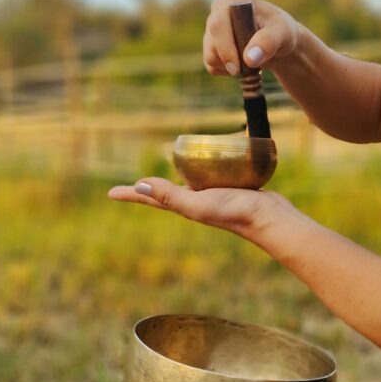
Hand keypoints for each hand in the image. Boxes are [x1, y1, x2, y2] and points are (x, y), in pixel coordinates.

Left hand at [107, 178, 297, 238]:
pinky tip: (208, 162)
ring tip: (169, 169)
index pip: (151, 198)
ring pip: (189, 183)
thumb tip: (139, 186)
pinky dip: (203, 169)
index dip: (131, 194)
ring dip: (176, 177)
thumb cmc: (234, 212)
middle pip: (166, 191)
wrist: (269, 219)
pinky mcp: (230, 188)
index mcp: (184, 205)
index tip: (111, 194)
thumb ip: (170, 195)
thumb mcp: (198, 203)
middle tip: (136, 182)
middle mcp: (195, 201)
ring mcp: (213, 195)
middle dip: (150, 187)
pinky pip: (210, 176)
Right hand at [204, 0, 301, 75]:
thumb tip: (250, 58)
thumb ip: (268, 42)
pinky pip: (212, 66)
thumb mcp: (282, 33)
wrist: (280, 43)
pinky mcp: (211, 45)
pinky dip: (227, 71)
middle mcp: (219, 10)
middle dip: (230, 60)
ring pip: (210, 56)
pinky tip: (242, 64)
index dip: (226, 47)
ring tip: (251, 61)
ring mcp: (213, 28)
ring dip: (230, 66)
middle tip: (249, 69)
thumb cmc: (282, 32)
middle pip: (212, 42)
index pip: (218, 24)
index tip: (237, 67)